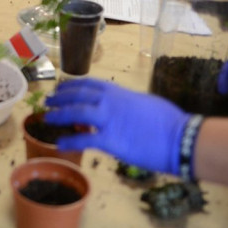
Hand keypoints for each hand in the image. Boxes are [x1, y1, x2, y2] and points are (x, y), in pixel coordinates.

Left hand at [46, 79, 192, 175]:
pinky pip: (84, 139)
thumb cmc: (168, 121)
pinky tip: (60, 144)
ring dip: (59, 114)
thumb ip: (126, 102)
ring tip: (47, 118)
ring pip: (76, 112)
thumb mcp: (143, 102)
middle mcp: (110, 101)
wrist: (181, 137)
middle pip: (77, 95)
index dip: (71, 86)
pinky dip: (70, 141)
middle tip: (48, 101)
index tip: (61, 88)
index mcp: (118, 91)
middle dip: (60, 98)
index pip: (88, 83)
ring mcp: (109, 119)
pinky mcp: (112, 140)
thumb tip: (119, 108)